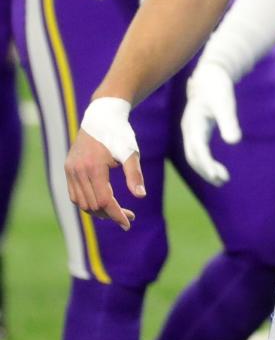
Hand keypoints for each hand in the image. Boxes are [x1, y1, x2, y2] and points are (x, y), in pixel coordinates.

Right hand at [65, 97, 145, 230]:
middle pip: (92, 205)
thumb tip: (141, 196)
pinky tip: (102, 203)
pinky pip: (74, 194)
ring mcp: (70, 170)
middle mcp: (78, 170)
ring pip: (81, 203)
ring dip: (98, 211)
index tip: (128, 223)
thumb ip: (134, 174)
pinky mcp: (68, 168)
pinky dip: (87, 202)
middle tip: (129, 215)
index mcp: (94, 167)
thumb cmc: (120, 134)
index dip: (116, 214)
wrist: (102, 116)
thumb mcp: (131, 153)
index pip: (104, 200)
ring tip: (117, 211)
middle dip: (110, 214)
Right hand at [181, 62, 240, 185]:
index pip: (197, 150)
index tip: (218, 177)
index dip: (207, 165)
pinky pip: (198, 150)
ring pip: (194, 154)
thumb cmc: (218, 87)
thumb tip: (235, 141)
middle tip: (223, 180)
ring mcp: (191, 129)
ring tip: (223, 179)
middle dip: (206, 170)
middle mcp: (189, 128)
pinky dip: (206, 161)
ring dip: (206, 168)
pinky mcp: (196, 129)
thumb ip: (229, 122)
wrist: (210, 73)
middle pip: (193, 156)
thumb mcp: (225, 103)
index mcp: (193, 123)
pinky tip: (217, 167)